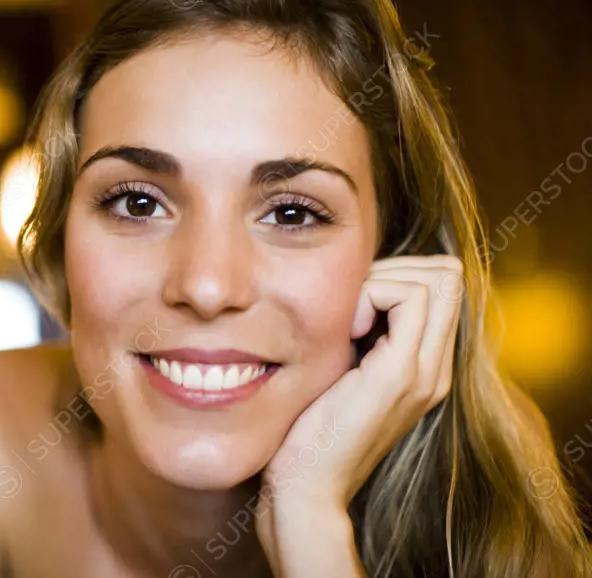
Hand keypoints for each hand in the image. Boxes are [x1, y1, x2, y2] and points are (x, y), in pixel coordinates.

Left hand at [261, 254, 463, 510]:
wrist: (305, 487)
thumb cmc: (307, 429)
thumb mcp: (339, 370)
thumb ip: (358, 336)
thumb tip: (350, 289)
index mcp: (425, 366)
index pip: (443, 285)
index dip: (397, 272)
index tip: (353, 304)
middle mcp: (436, 368)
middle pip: (448, 275)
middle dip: (396, 266)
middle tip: (352, 301)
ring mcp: (424, 372)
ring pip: (438, 279)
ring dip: (383, 279)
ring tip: (349, 320)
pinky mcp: (399, 375)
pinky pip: (409, 298)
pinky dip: (372, 294)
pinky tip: (346, 331)